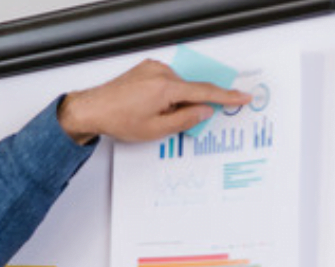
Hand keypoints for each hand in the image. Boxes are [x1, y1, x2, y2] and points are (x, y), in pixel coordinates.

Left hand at [58, 60, 251, 144]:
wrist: (91, 109)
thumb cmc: (118, 120)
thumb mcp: (156, 130)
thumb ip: (185, 120)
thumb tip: (204, 111)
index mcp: (166, 87)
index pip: (205, 91)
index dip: (226, 96)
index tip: (243, 96)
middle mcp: (160, 72)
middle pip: (189, 89)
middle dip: (187, 106)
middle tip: (173, 121)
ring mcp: (152, 68)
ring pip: (176, 86)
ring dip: (173, 101)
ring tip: (151, 116)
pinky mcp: (145, 68)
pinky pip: (165, 81)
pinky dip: (164, 94)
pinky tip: (149, 107)